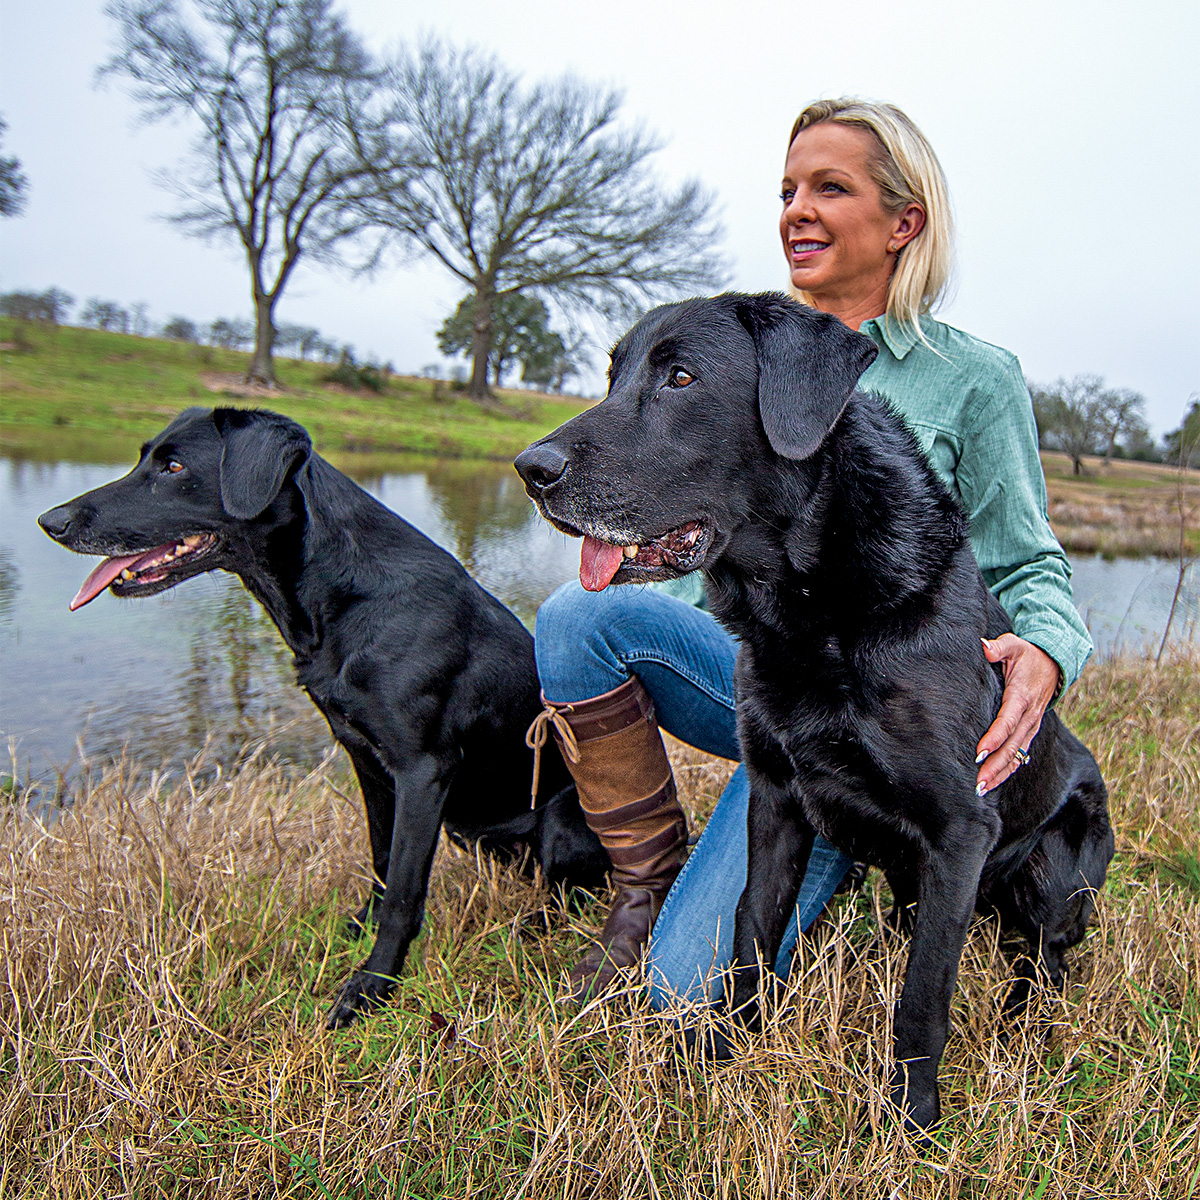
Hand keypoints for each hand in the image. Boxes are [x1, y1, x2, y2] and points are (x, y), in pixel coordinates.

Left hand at [975, 635, 1060, 794]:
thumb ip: (999, 647)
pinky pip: (1020, 754)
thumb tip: (984, 647)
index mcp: (1022, 696)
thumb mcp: (1014, 645)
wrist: (1054, 663)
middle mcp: (1029, 715)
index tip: (980, 752)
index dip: (995, 737)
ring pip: (1017, 754)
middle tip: (978, 782)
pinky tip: (994, 782)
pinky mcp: (1030, 730)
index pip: (1008, 721)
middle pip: (1012, 745)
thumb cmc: (1028, 654)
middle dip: (995, 765)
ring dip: (1000, 772)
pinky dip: (1009, 769)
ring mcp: (1032, 725)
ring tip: (982, 788)